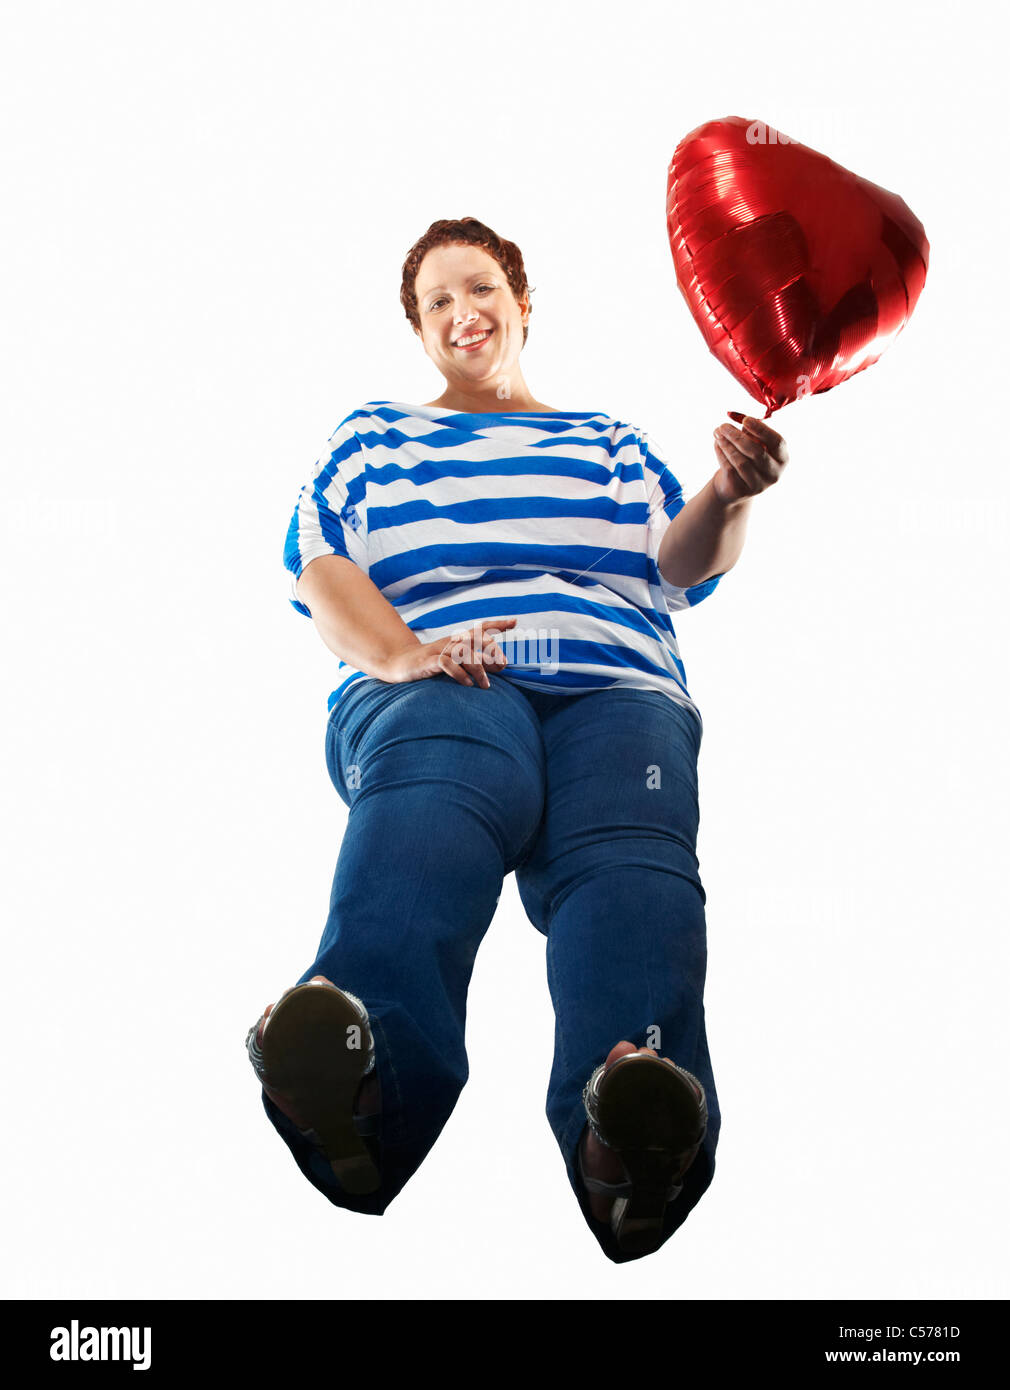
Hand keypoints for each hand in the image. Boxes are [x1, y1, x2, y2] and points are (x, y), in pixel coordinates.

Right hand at [382, 617, 517, 688]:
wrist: (401, 665)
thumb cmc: (432, 665)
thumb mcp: (456, 661)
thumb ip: (477, 662)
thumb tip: (501, 665)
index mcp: (458, 640)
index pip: (480, 628)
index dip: (497, 624)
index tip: (514, 622)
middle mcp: (451, 641)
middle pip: (476, 639)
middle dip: (492, 651)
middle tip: (502, 666)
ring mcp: (439, 650)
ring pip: (464, 652)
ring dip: (478, 669)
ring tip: (485, 686)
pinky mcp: (429, 661)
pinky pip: (447, 663)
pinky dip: (459, 674)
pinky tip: (466, 684)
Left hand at [712, 412, 788, 503]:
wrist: (734, 486)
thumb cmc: (747, 458)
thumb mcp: (753, 442)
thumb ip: (750, 431)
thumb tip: (736, 417)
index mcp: (782, 458)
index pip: (776, 442)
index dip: (761, 430)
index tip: (745, 419)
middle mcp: (774, 473)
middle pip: (756, 452)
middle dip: (737, 437)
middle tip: (723, 426)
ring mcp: (759, 485)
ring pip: (741, 462)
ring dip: (727, 444)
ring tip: (717, 432)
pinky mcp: (743, 491)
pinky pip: (730, 469)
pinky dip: (721, 454)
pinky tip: (717, 444)